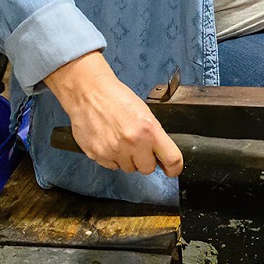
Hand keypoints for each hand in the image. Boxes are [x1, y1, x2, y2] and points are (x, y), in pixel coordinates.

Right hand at [45, 52, 183, 176]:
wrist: (88, 93)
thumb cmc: (116, 98)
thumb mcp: (145, 113)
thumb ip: (155, 135)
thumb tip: (162, 154)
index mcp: (149, 130)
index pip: (172, 159)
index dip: (174, 168)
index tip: (172, 170)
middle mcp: (133, 142)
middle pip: (148, 169)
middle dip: (146, 160)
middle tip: (139, 146)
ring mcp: (114, 150)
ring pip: (128, 169)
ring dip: (127, 159)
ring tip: (121, 140)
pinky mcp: (97, 155)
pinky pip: (111, 166)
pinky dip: (112, 158)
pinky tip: (109, 141)